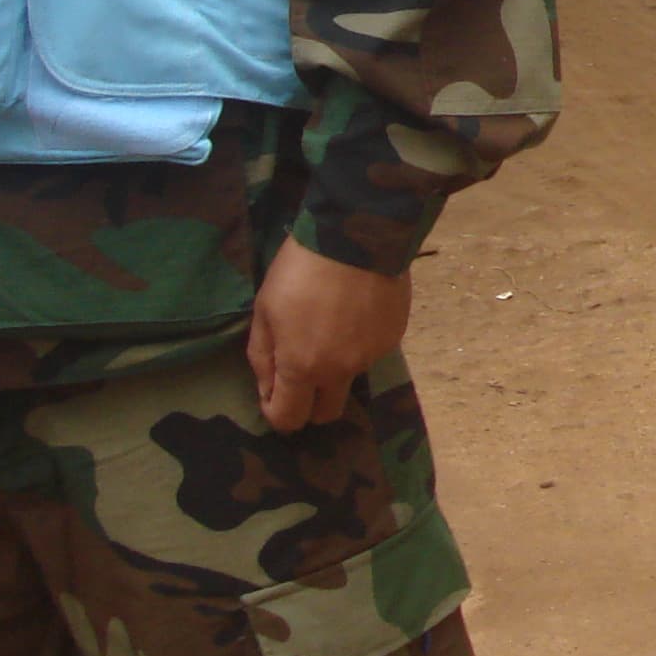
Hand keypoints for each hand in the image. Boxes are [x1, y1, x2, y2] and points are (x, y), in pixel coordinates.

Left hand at [247, 241, 411, 431]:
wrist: (356, 236)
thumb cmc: (300, 271)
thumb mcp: (264, 310)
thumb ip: (262, 356)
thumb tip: (268, 389)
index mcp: (302, 367)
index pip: (289, 419)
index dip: (276, 414)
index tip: (273, 395)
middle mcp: (340, 372)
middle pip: (327, 413)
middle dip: (310, 405)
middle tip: (302, 375)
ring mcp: (371, 356)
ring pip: (349, 379)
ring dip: (335, 368)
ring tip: (331, 326)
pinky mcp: (393, 338)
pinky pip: (369, 353)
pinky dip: (357, 343)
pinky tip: (354, 312)